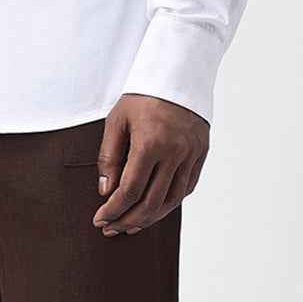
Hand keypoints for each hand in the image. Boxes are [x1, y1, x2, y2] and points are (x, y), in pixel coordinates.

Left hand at [91, 94, 208, 233]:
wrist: (178, 73)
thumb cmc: (142, 96)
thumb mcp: (117, 121)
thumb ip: (109, 157)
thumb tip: (106, 191)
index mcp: (150, 143)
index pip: (130, 190)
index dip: (113, 210)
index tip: (101, 219)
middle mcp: (174, 152)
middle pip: (152, 202)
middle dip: (129, 220)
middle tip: (113, 228)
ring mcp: (191, 154)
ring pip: (172, 200)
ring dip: (151, 217)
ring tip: (132, 225)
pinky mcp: (201, 153)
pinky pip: (187, 187)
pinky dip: (171, 202)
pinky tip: (156, 208)